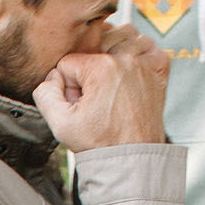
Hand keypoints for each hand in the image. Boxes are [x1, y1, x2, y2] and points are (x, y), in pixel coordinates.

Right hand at [34, 31, 168, 152]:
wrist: (132, 161)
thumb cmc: (102, 145)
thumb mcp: (60, 124)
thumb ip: (45, 92)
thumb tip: (53, 76)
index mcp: (101, 68)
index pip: (69, 62)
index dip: (68, 85)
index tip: (79, 104)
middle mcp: (126, 61)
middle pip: (92, 51)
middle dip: (88, 72)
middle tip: (93, 99)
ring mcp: (145, 65)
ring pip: (119, 43)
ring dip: (112, 58)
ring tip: (109, 86)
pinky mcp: (159, 73)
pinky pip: (148, 48)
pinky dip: (139, 55)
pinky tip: (129, 73)